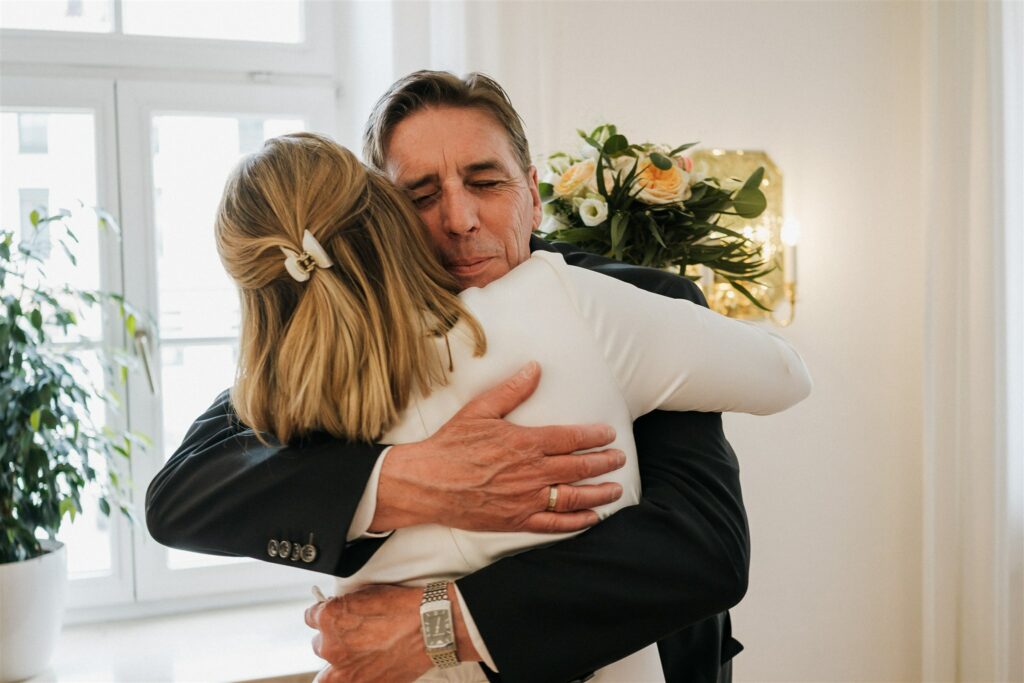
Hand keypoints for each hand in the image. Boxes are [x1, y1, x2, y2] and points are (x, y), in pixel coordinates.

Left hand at [306, 584, 477, 682]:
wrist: (429, 628)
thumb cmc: (403, 607)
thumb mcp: (367, 594)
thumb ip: (344, 606)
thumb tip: (337, 612)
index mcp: (329, 617)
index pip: (311, 617)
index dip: (326, 616)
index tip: (336, 618)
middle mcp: (330, 645)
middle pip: (319, 644)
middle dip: (334, 640)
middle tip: (355, 637)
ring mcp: (343, 670)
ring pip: (327, 672)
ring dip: (339, 664)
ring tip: (360, 657)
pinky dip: (350, 679)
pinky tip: (365, 670)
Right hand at [372, 361, 624, 533]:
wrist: (427, 482)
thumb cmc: (451, 444)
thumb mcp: (480, 410)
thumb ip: (512, 390)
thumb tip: (535, 368)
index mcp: (526, 443)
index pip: (571, 439)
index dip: (594, 437)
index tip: (610, 434)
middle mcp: (532, 472)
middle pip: (579, 468)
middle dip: (604, 463)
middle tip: (619, 459)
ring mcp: (526, 499)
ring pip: (573, 497)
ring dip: (599, 493)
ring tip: (616, 489)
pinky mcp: (517, 520)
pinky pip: (554, 524)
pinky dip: (577, 522)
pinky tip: (592, 517)